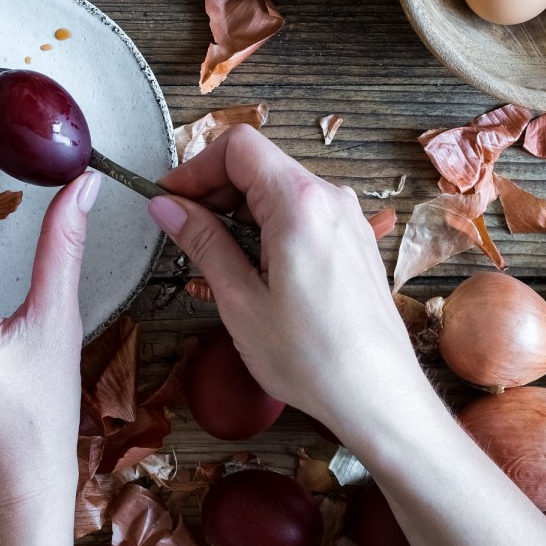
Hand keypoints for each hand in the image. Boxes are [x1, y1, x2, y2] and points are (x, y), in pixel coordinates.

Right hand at [150, 125, 545, 545]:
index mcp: (300, 203)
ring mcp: (348, 219)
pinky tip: (252, 266)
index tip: (169, 199)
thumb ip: (202, 242)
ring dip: (239, 209)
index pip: (238, 146)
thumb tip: (166, 206)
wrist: (379, 398)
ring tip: (213, 254)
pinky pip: (302, 212)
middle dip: (213, 188)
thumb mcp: (239, 299)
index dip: (194, 167)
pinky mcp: (355, 242)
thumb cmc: (310, 357)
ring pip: (280, 188)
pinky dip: (268, 224)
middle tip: (181, 229)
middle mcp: (330, 199)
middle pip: (259, 163)